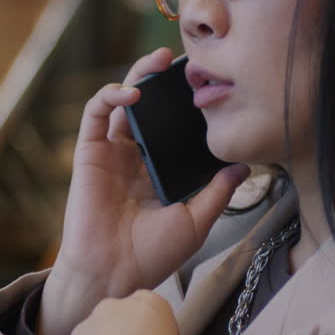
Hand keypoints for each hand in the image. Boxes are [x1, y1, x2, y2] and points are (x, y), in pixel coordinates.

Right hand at [39, 47, 250, 334]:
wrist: (114, 274)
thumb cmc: (152, 255)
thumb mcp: (197, 221)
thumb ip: (218, 191)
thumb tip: (245, 164)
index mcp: (157, 170)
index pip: (171, 126)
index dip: (184, 104)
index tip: (206, 84)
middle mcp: (133, 156)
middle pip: (148, 106)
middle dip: (161, 79)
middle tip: (182, 60)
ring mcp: (110, 152)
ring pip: (121, 101)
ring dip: (137, 76)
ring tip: (157, 62)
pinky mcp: (89, 152)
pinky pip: (95, 113)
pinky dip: (110, 95)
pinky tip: (132, 93)